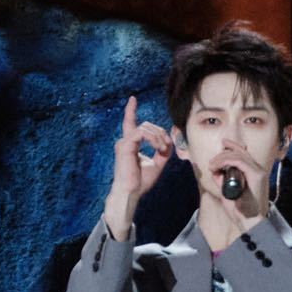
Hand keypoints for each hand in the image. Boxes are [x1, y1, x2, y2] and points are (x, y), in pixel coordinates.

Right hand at [106, 94, 172, 226]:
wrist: (131, 193)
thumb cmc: (140, 182)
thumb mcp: (157, 164)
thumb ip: (162, 151)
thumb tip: (168, 142)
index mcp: (130, 144)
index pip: (130, 123)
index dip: (130, 111)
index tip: (133, 99)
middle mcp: (125, 141)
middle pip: (146, 125)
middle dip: (160, 133)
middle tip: (165, 147)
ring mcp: (123, 143)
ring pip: (145, 127)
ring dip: (158, 137)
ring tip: (162, 149)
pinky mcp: (125, 145)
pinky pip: (142, 133)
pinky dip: (153, 139)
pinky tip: (158, 147)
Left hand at [209, 141, 267, 232]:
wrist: (250, 222)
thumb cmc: (240, 210)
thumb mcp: (227, 192)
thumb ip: (222, 180)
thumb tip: (215, 170)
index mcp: (253, 173)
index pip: (243, 153)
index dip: (232, 146)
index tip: (223, 143)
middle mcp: (258, 170)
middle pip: (239, 152)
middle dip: (222, 153)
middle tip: (211, 163)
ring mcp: (258, 171)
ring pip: (238, 155)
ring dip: (221, 158)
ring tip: (212, 166)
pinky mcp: (257, 175)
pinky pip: (240, 161)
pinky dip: (226, 161)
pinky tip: (217, 167)